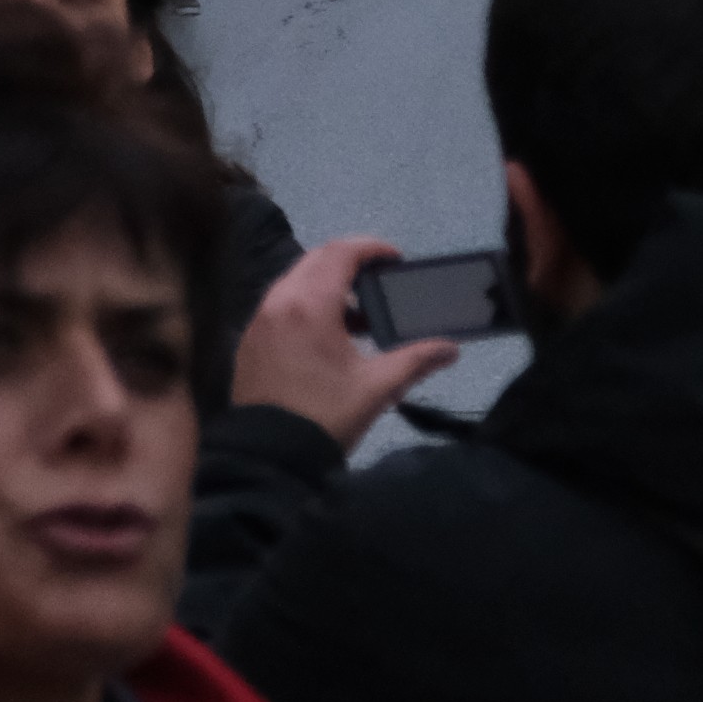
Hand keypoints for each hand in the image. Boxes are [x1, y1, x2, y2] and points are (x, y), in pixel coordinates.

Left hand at [230, 237, 461, 446]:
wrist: (270, 454)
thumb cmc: (325, 415)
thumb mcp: (377, 387)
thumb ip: (416, 360)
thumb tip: (451, 348)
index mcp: (308, 304)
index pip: (339, 253)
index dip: (370, 247)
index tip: (395, 258)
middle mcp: (277, 301)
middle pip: (315, 261)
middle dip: (350, 264)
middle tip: (382, 282)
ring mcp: (259, 319)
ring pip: (296, 282)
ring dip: (329, 286)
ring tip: (363, 315)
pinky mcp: (251, 339)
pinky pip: (281, 304)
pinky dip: (308, 305)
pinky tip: (332, 335)